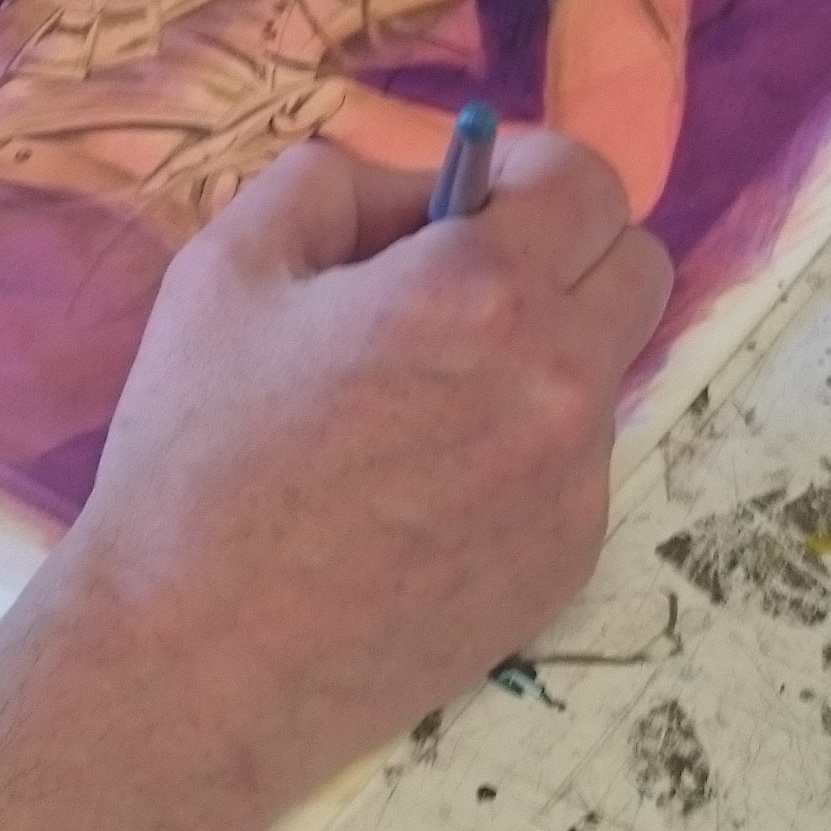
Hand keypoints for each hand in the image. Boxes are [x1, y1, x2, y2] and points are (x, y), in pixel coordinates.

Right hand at [52, 130, 672, 813]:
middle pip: (635, 266)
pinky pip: (575, 466)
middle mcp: (558, 381)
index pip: (588, 181)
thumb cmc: (196, 454)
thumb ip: (334, 181)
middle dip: (562, 251)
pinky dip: (521, 452)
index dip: (526, 171)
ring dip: (540, 355)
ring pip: (604, 370)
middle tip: (462, 285)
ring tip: (421, 404)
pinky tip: (422, 489)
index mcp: (479, 290)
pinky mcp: (569, 563)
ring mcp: (575, 482)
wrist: (195, 659)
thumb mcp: (227, 268)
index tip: (470, 198)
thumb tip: (414, 187)